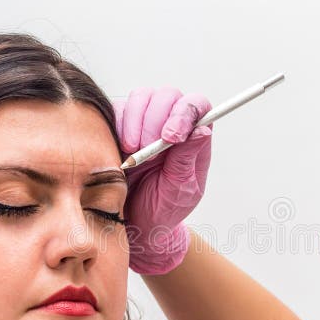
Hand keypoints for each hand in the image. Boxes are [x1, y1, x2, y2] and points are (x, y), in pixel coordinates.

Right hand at [113, 87, 211, 274]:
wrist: (134, 224)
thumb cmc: (163, 209)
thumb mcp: (180, 190)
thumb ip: (187, 160)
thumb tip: (202, 129)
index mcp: (192, 139)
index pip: (197, 106)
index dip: (185, 112)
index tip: (171, 137)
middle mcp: (170, 124)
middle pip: (168, 96)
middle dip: (156, 118)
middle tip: (146, 147)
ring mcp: (144, 123)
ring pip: (142, 96)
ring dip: (135, 121)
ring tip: (133, 152)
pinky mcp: (120, 127)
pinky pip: (116, 110)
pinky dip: (117, 125)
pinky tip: (120, 150)